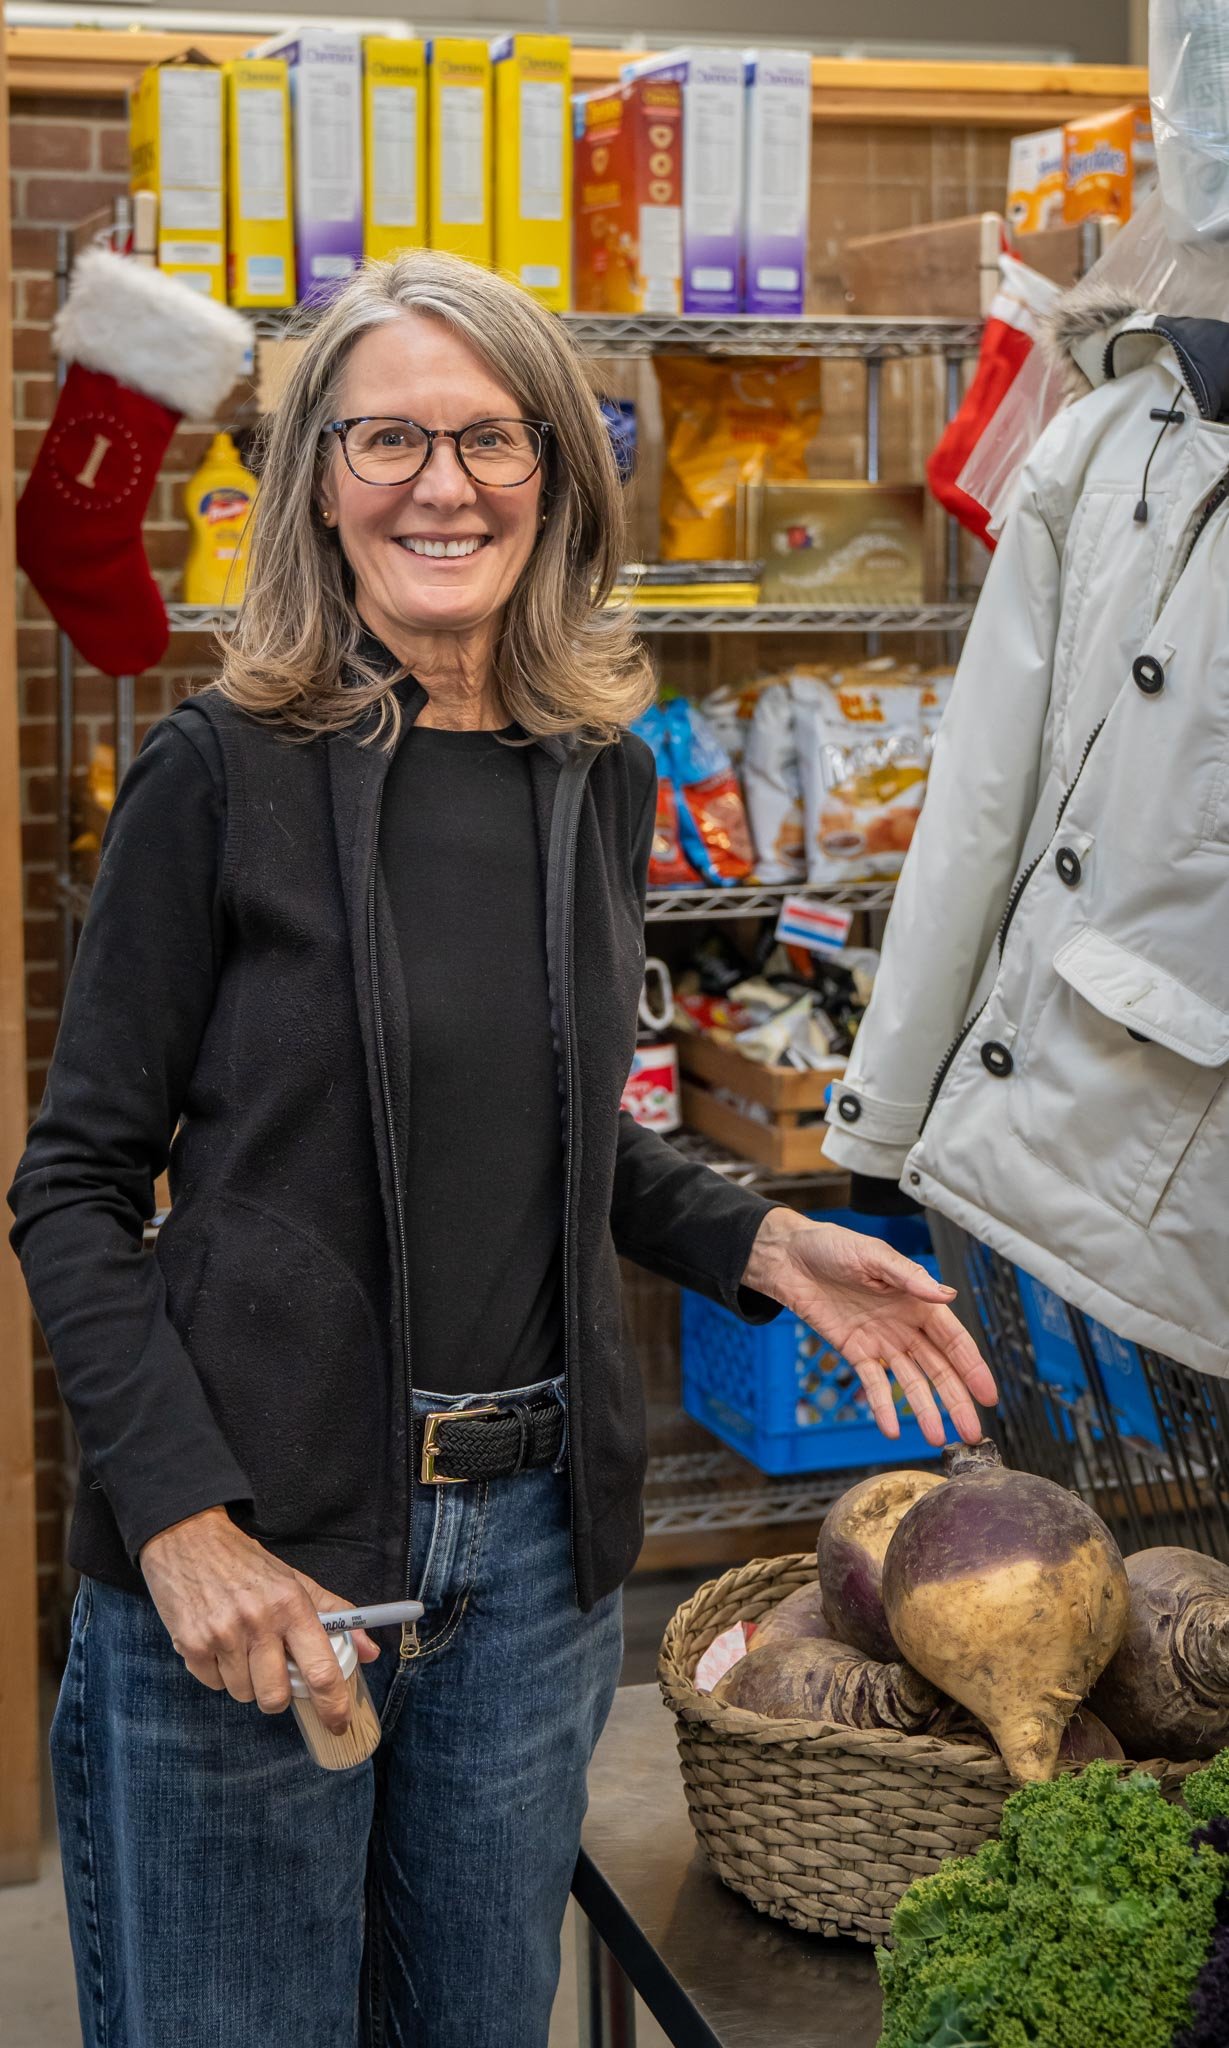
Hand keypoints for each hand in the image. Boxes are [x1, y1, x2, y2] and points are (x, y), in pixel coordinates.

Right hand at [140, 1507, 380, 1732]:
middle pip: (277, 1696)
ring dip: (246, 1681)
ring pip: (243, 1694)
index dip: (334, 1704)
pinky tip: (218, 1643)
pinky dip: (219, 1673)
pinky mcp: (191, 1645)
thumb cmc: (248, 1564)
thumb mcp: (296, 1582)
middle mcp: (259, 1622)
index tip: (339, 1723)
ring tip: (240, 1646)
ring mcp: (223, 1635)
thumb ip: (336, 1616)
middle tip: (272, 1672)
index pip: (320, 1669)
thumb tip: (370, 1651)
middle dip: (277, 1696)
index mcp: (291, 1605)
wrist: (188, 1539)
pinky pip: (214, 1685)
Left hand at [742, 1208, 996, 1447]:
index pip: (954, 1340)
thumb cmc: (834, 1246)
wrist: (789, 1258)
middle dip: (956, 1400)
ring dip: (925, 1410)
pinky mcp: (855, 1352)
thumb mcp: (873, 1254)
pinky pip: (873, 1383)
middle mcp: (906, 1325)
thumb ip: (908, 1277)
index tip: (988, 1396)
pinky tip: (892, 1430)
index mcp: (918, 1300)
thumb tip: (946, 1294)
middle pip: (939, 1368)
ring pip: (911, 1382)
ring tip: (938, 1438)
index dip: (973, 1369)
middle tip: (972, 1432)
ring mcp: (881, 1342)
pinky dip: (883, 1406)